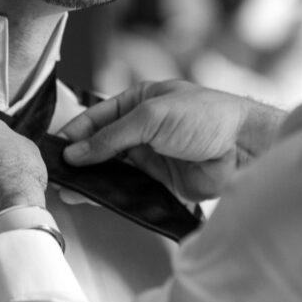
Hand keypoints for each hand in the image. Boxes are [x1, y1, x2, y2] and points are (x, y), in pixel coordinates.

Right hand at [59, 81, 284, 201]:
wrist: (244, 148)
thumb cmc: (206, 117)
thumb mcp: (152, 117)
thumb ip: (112, 136)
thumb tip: (78, 152)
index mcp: (139, 101)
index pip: (97, 117)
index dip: (76, 132)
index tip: (56, 149)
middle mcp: (142, 129)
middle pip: (101, 145)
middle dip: (80, 159)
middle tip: (57, 173)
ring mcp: (151, 156)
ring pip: (112, 169)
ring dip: (92, 179)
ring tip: (69, 190)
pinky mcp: (161, 182)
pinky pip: (129, 189)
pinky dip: (112, 194)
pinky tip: (94, 199)